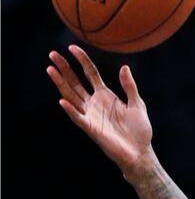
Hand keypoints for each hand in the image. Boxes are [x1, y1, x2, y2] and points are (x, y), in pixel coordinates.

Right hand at [46, 45, 152, 172]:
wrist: (140, 151)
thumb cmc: (139, 130)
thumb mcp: (137, 104)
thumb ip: (129, 86)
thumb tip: (124, 67)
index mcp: (105, 95)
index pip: (90, 73)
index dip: (82, 60)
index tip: (72, 47)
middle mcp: (94, 103)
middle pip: (75, 82)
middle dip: (64, 68)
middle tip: (52, 54)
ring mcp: (90, 115)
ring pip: (71, 96)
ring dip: (60, 84)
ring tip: (50, 69)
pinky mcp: (91, 128)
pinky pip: (78, 118)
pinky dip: (70, 110)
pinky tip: (63, 101)